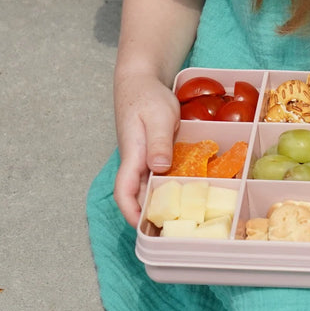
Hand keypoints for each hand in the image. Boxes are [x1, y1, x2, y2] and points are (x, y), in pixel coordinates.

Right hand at [111, 69, 179, 224]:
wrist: (140, 81)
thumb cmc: (147, 97)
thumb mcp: (159, 117)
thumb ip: (159, 142)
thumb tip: (158, 169)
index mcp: (132, 156)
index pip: (124, 191)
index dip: (131, 212)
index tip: (143, 227)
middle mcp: (135, 161)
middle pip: (136, 195)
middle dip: (148, 214)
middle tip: (171, 230)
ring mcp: (143, 158)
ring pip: (147, 186)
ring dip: (159, 202)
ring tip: (181, 217)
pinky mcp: (152, 153)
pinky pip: (157, 175)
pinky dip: (168, 186)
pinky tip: (185, 191)